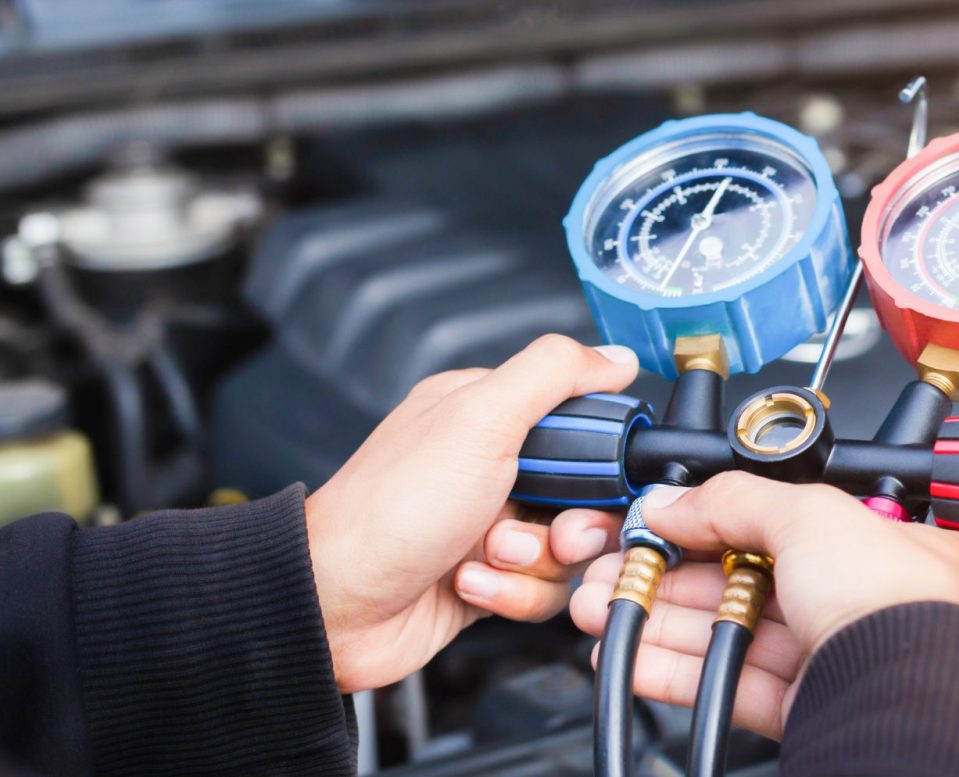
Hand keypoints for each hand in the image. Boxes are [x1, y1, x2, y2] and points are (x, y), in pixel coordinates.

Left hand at [306, 335, 637, 691]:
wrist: (337, 604)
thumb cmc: (391, 511)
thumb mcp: (480, 420)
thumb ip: (554, 374)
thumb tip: (614, 356)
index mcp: (488, 414)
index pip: (583, 423)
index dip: (601, 458)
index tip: (594, 478)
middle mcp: (492, 467)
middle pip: (587, 495)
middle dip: (573, 523)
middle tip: (550, 531)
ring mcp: (491, 525)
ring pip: (569, 550)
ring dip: (535, 562)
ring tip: (487, 556)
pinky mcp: (490, 578)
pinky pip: (542, 591)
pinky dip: (512, 594)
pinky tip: (469, 582)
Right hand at [568, 472, 958, 738]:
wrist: (906, 705)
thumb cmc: (899, 607)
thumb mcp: (812, 516)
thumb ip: (735, 501)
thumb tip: (674, 500)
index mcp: (895, 547)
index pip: (793, 524)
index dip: (721, 520)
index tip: (664, 522)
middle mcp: (873, 604)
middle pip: (754, 581)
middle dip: (673, 574)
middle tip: (618, 568)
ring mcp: (841, 661)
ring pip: (737, 635)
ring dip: (664, 621)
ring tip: (603, 608)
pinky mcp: (810, 712)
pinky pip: (733, 687)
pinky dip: (678, 672)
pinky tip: (634, 658)